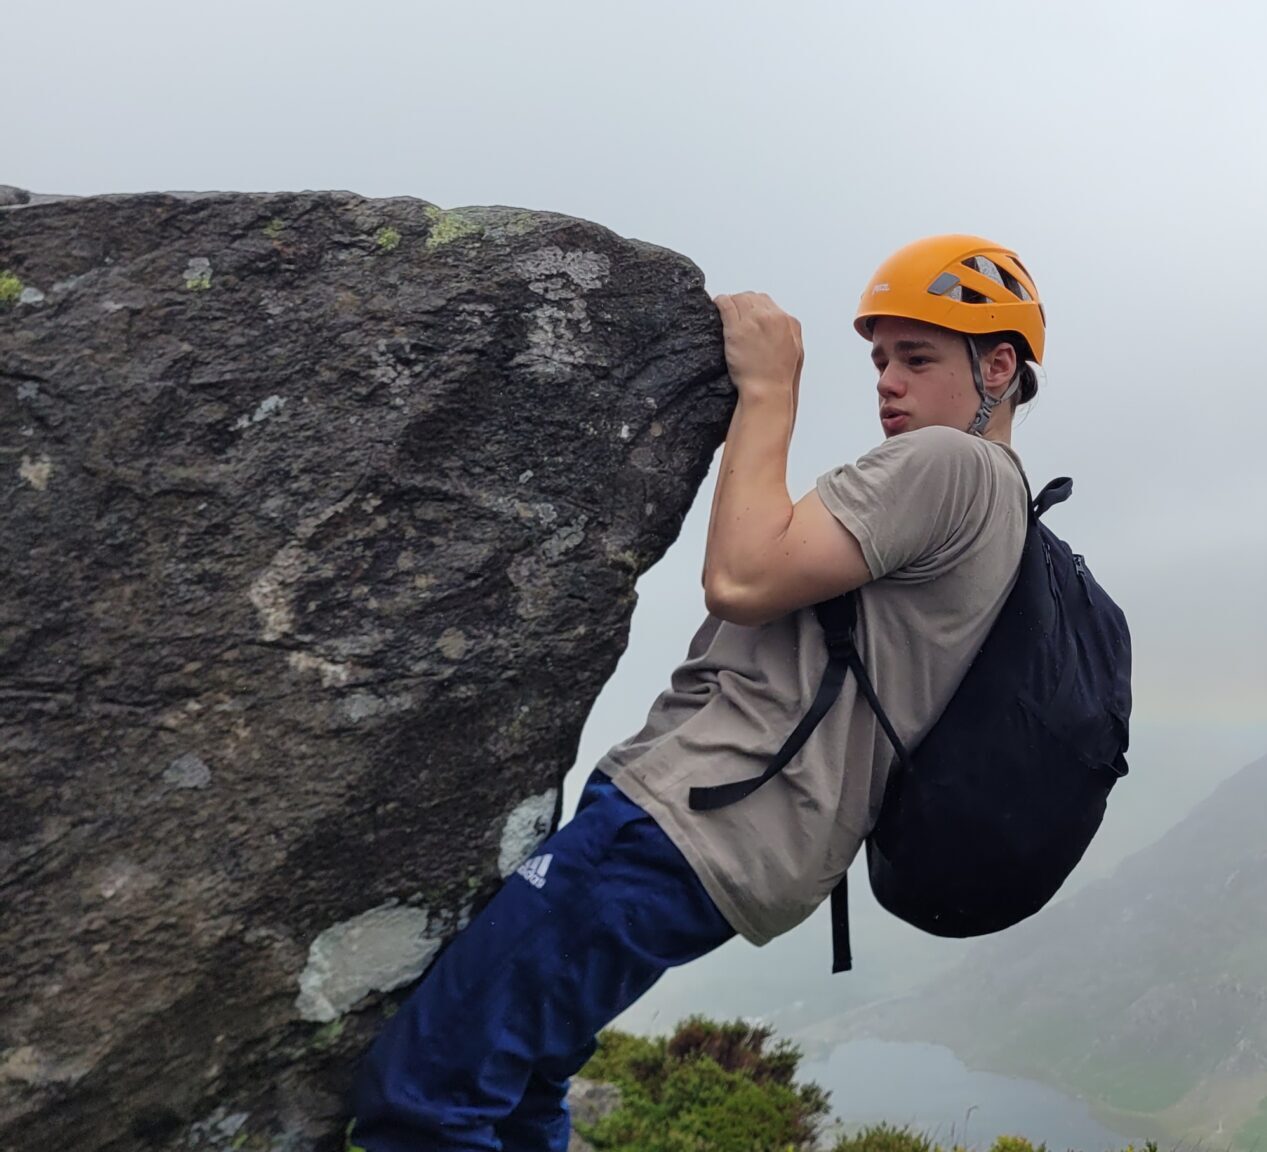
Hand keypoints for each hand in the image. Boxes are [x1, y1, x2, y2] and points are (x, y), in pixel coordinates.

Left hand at [714, 292, 803, 408]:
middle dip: (743, 304)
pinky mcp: (736, 328)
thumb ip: (788, 335)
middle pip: (753, 298)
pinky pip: (726, 304)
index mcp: (788, 322)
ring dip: (731, 303)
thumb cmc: (778, 378)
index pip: (768, 302)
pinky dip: (720, 302)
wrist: (767, 390)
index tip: (747, 313)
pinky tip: (717, 305)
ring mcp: (754, 321)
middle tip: (734, 312)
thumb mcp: (795, 352)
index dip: (755, 307)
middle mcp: (772, 317)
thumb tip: (780, 329)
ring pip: (739, 298)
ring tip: (724, 309)